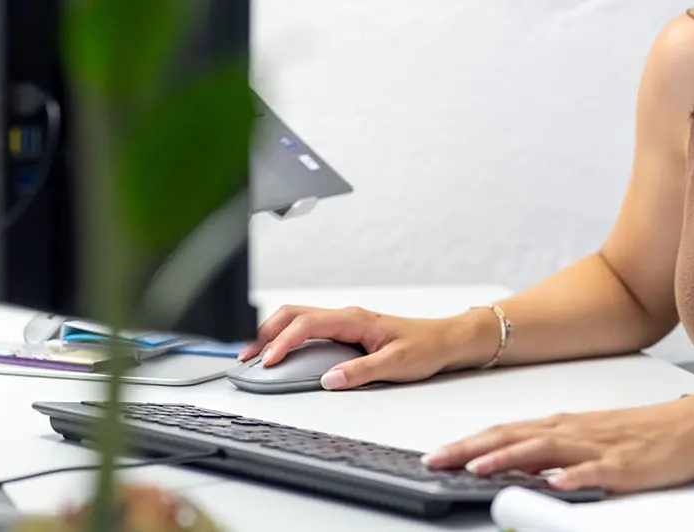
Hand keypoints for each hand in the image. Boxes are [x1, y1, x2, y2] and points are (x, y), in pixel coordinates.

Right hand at [238, 304, 494, 390]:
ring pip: (298, 318)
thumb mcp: (396, 363)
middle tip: (246, 357)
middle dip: (265, 332)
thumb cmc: (426, 347)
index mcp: (354, 319)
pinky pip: (309, 328)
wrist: (447, 340)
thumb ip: (361, 371)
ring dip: (274, 333)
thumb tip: (329, 380)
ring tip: (255, 356)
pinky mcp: (347, 331)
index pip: (307, 324)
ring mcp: (345, 322)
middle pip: (293, 313)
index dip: (283, 341)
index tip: (268, 361)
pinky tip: (281, 353)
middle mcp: (346, 316)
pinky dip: (288, 337)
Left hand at [421, 392, 693, 492]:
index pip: (505, 432)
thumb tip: (511, 467)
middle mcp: (574, 430)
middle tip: (437, 459)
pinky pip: (596, 471)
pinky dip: (573, 476)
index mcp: (563, 425)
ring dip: (509, 458)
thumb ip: (551, 452)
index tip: (436, 453)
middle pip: (514, 436)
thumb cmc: (641, 432)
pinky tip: (555, 484)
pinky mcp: (626, 465)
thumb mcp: (587, 439)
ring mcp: (599, 446)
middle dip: (471, 449)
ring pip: (545, 449)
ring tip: (478, 469)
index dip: (468, 442)